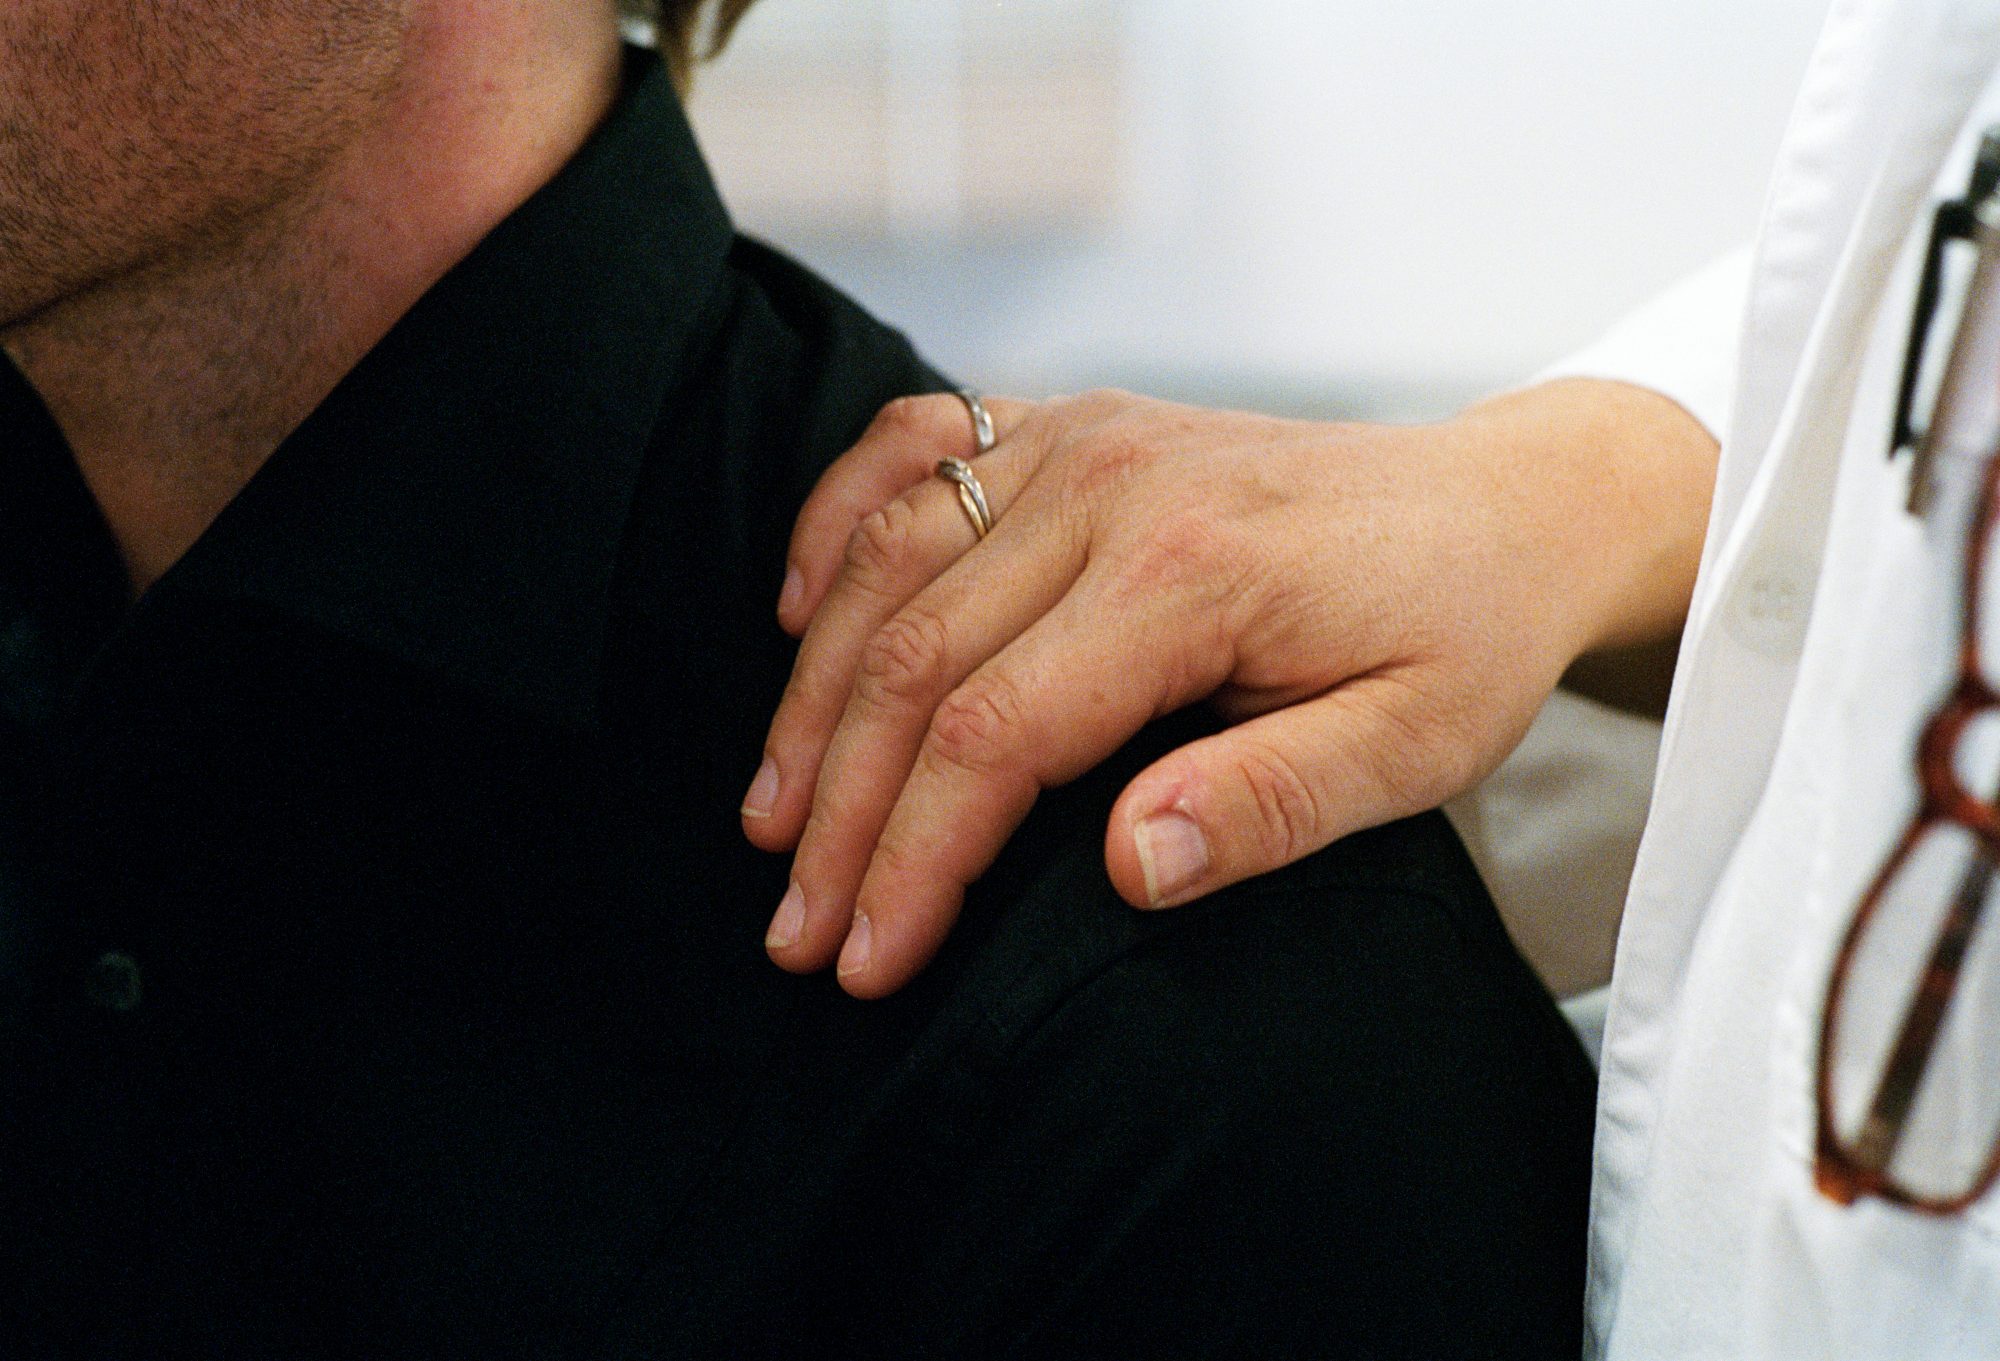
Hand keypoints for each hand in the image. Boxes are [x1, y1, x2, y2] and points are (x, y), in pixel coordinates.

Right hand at [743, 382, 1715, 997]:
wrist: (1505, 505)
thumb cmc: (1462, 634)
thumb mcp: (1415, 747)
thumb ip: (1270, 803)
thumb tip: (1122, 868)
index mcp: (1191, 571)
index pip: (994, 734)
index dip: (913, 859)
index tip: (867, 960)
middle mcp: (1110, 483)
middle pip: (913, 660)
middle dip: (839, 810)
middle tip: (794, 928)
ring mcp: (1081, 436)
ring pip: (886, 566)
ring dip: (811, 698)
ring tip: (771, 816)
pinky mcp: (1070, 423)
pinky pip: (909, 451)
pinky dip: (833, 527)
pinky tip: (796, 614)